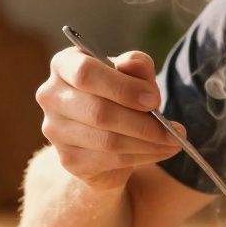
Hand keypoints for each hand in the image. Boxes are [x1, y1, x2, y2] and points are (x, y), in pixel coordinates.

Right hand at [36, 49, 183, 189]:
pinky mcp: (68, 159)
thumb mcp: (133, 76)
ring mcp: (55, 130)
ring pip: (107, 141)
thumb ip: (136, 65)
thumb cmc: (120, 96)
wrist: (104, 137)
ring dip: (147, 144)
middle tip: (174, 130)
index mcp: (64, 65)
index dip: (123, 88)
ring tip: (173, 142)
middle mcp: (51, 96)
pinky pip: (110, 161)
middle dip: (142, 123)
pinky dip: (142, 157)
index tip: (154, 100)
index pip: (86, 73)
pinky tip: (160, 151)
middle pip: (99, 112)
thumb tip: (133, 66)